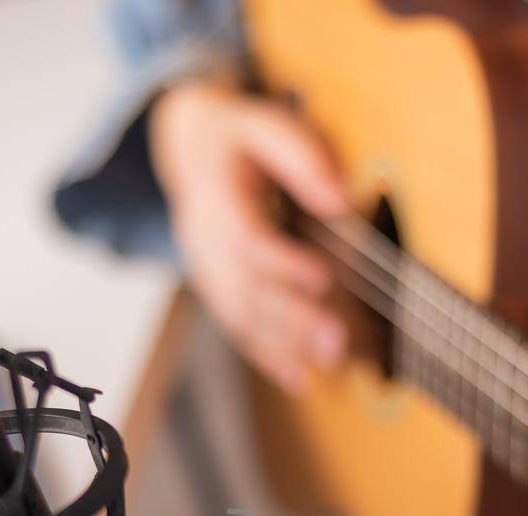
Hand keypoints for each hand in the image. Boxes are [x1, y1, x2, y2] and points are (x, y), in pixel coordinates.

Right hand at [149, 81, 349, 393]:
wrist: (186, 146)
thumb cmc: (239, 135)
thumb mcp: (268, 125)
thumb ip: (302, 158)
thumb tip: (341, 200)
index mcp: (214, 194)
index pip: (245, 236)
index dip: (282, 262)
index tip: (322, 279)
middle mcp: (202, 238)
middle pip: (245, 286)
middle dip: (291, 319)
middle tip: (337, 342)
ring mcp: (205, 268)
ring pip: (240, 313)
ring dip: (283, 345)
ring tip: (328, 366)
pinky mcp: (216, 287)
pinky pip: (238, 326)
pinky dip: (268, 354)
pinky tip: (299, 378)